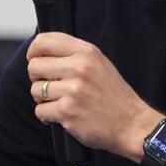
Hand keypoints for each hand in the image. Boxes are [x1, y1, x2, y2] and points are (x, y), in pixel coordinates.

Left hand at [25, 32, 163, 162]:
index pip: (44, 42)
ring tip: (61, 102)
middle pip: (34, 66)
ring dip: (43, 99)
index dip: (33, 52)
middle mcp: (79, 68)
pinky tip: (62, 115)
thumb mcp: (100, 64)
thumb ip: (74, 55)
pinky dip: (47, 116)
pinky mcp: (67, 111)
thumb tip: (41, 54)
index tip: (35, 60)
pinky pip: (40, 110)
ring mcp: (73, 90)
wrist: (132, 124)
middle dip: (37, 79)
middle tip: (51, 87)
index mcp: (86, 52)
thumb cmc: (114, 95)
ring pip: (35, 90)